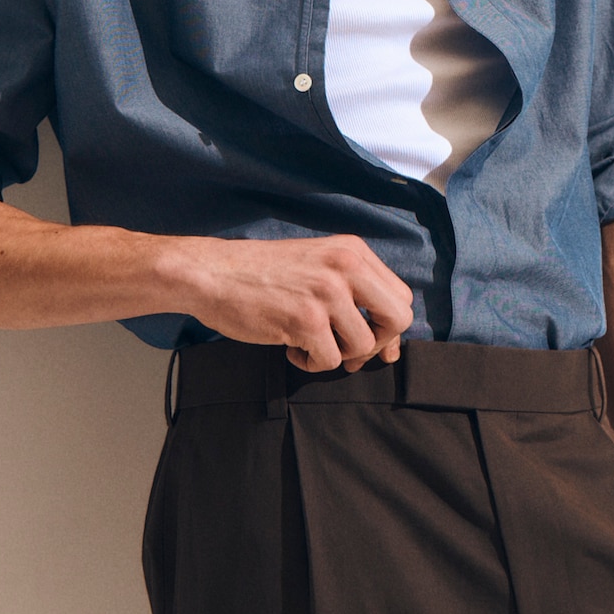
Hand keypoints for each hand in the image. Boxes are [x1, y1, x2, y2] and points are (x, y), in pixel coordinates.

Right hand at [161, 233, 413, 372]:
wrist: (213, 273)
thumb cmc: (262, 273)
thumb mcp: (318, 264)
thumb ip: (355, 291)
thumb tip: (391, 344)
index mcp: (352, 250)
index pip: (400, 295)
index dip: (390, 327)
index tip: (374, 342)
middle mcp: (346, 266)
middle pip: (397, 319)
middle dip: (378, 343)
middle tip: (348, 350)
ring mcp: (327, 293)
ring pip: (362, 346)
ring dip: (336, 355)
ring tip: (307, 343)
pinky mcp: (305, 320)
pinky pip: (329, 360)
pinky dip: (310, 362)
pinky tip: (290, 347)